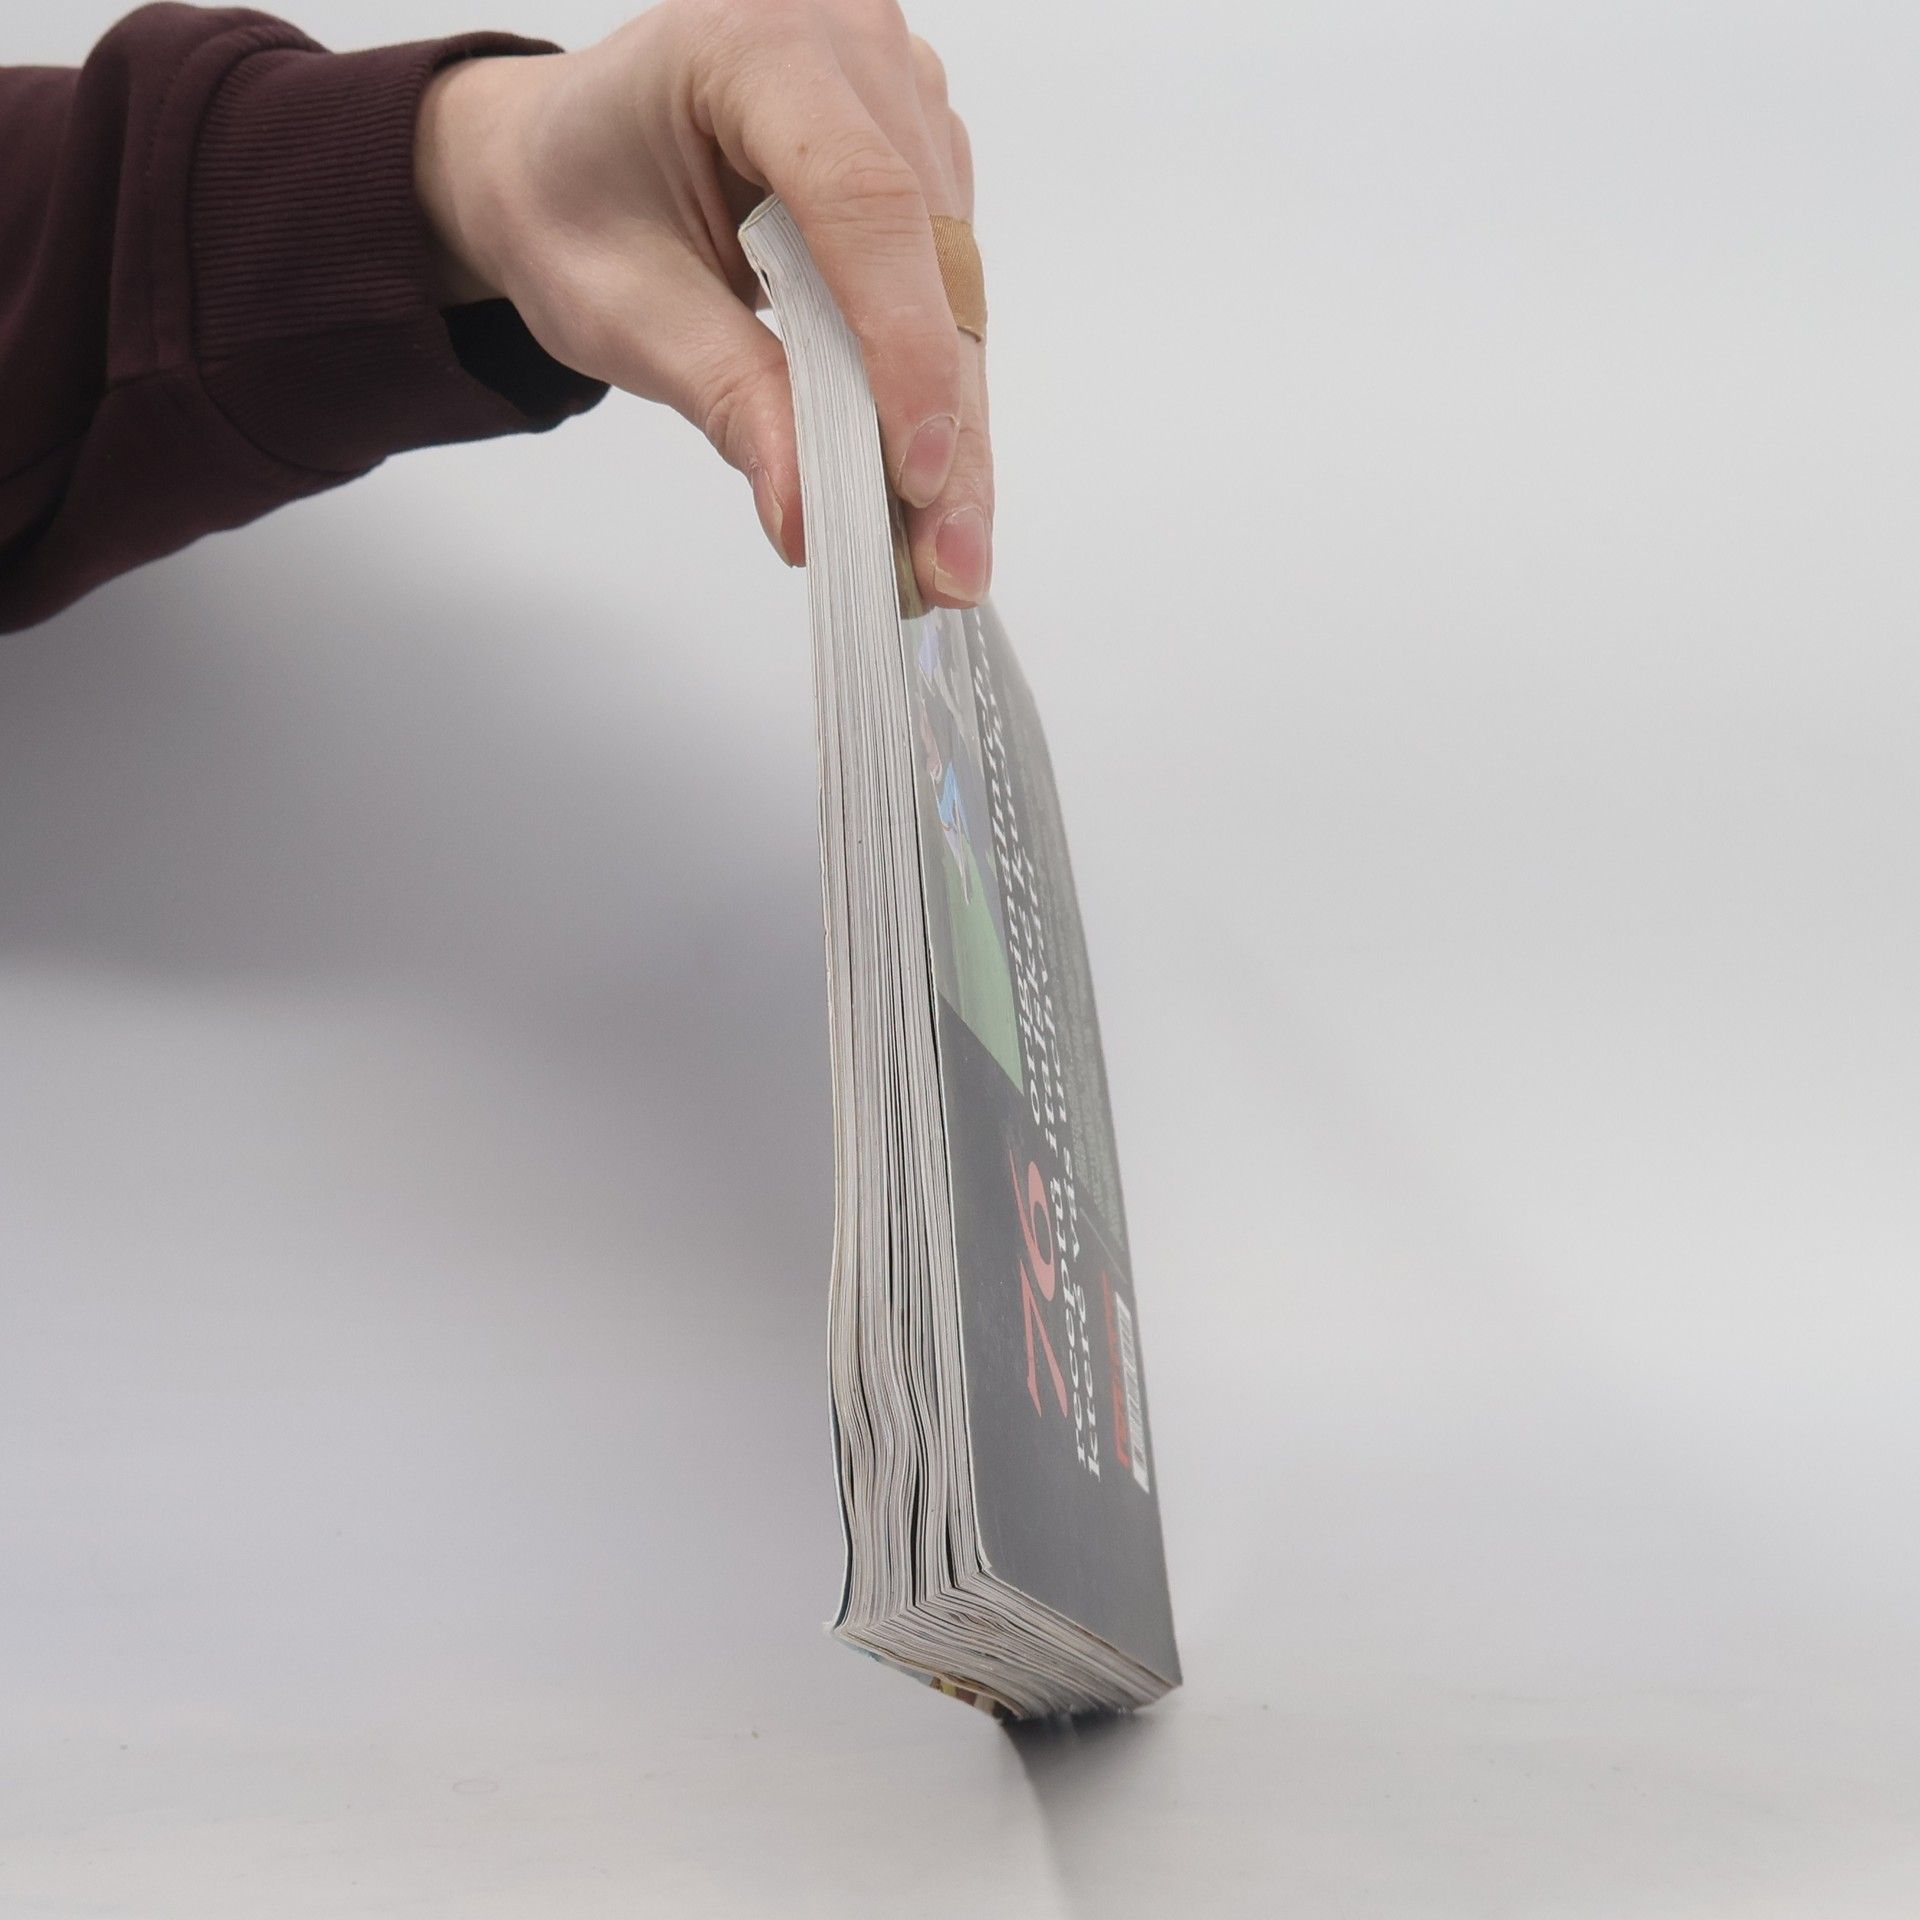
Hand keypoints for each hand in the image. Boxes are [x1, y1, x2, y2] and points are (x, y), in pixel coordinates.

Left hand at [414, 0, 990, 606]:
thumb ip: (723, 394)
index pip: (863, 201)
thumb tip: (806, 513)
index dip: (902, 347)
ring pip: (960, 287)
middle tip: (951, 564)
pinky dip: (944, 396)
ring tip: (947, 554)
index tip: (915, 477)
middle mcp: (854, 45)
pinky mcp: (928, 157)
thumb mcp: (619, 307)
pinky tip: (935, 488)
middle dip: (946, 428)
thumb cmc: (572, 203)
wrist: (560, 158)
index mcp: (755, 37)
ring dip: (959, 427)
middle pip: (932, 258)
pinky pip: (954, 291)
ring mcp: (905, 95)